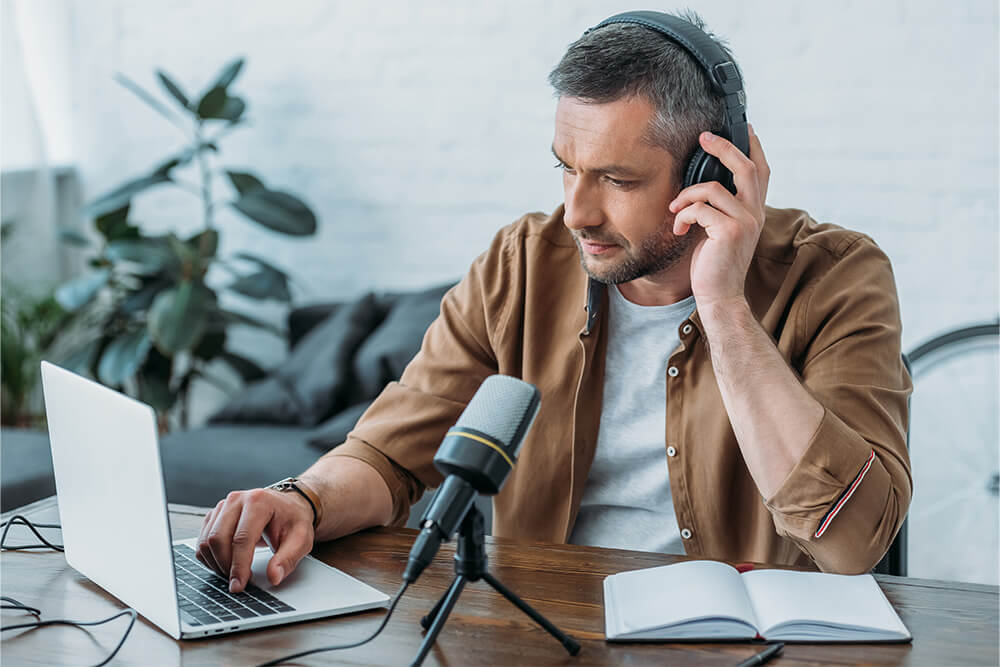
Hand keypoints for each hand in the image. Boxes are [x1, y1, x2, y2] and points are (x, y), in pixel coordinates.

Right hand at [196, 487, 314, 592]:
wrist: (286, 506)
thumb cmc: (292, 521)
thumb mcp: (301, 539)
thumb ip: (288, 558)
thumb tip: (274, 577)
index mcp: (259, 502)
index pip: (242, 538)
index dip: (239, 565)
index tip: (239, 585)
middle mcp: (237, 500)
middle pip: (218, 538)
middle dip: (225, 566)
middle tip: (238, 582)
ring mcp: (223, 507)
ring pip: (206, 541)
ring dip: (216, 563)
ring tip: (235, 574)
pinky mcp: (214, 516)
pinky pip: (201, 541)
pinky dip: (210, 558)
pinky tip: (225, 565)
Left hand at [668, 124, 769, 308]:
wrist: (719, 296)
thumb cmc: (714, 263)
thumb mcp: (720, 229)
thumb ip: (721, 207)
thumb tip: (703, 183)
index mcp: (755, 210)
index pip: (761, 170)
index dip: (754, 146)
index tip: (743, 127)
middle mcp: (755, 213)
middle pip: (745, 166)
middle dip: (723, 147)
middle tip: (703, 137)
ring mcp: (744, 222)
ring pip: (712, 189)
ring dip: (686, 196)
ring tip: (675, 209)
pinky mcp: (729, 232)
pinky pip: (699, 209)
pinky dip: (682, 215)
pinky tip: (678, 229)